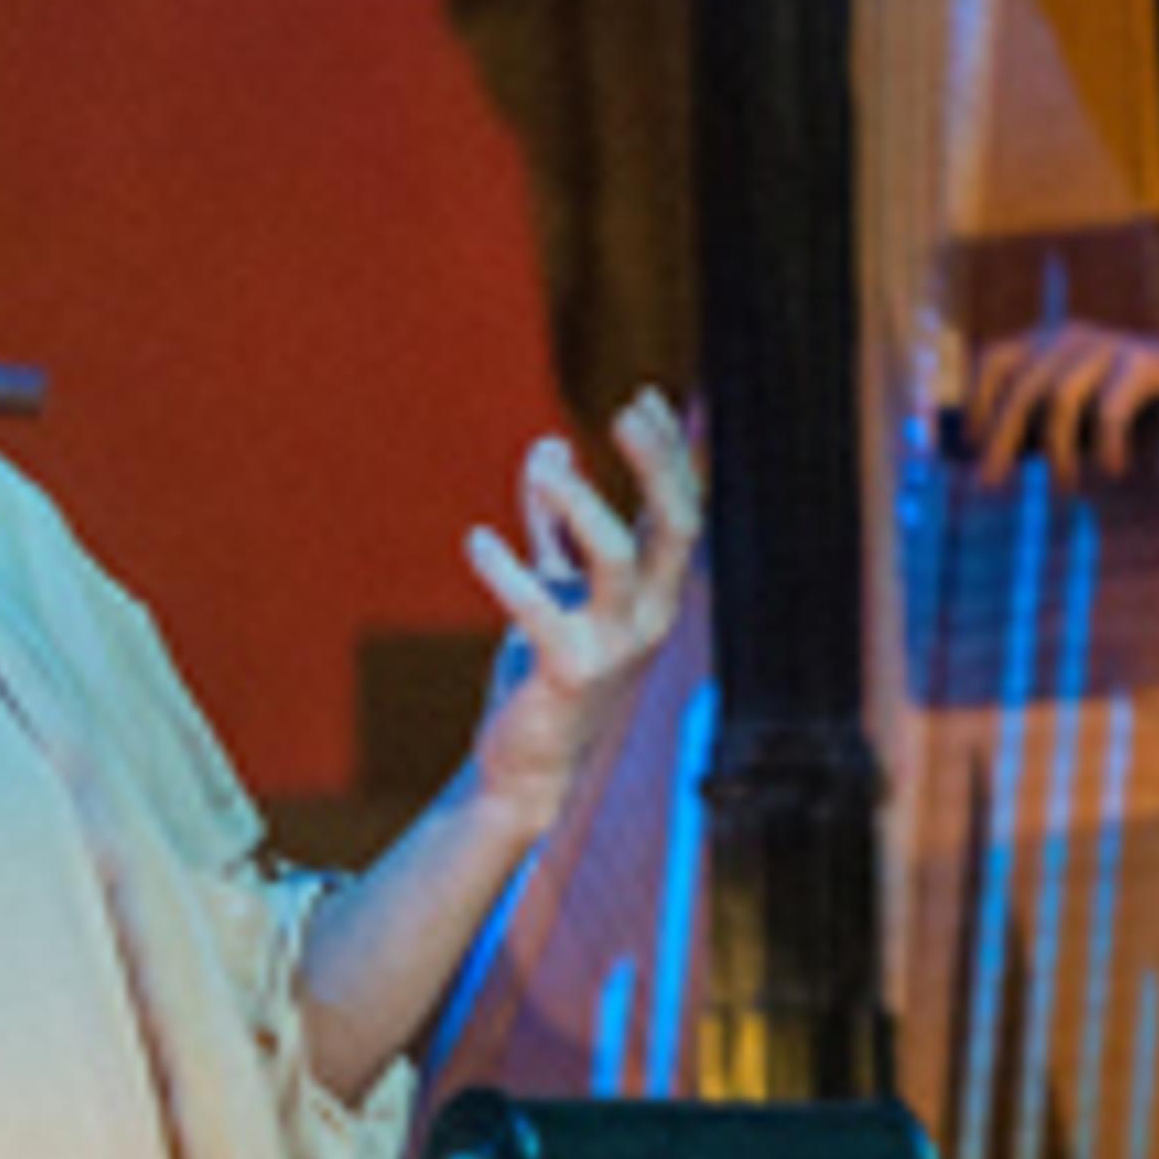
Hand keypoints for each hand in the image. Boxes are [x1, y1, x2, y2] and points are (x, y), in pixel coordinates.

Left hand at [460, 390, 702, 832]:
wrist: (530, 761)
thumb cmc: (551, 666)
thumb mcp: (558, 584)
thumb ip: (554, 522)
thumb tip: (549, 449)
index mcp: (655, 592)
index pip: (683, 509)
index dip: (669, 452)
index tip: (643, 397)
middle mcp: (650, 616)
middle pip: (676, 526)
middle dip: (658, 464)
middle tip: (624, 411)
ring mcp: (615, 647)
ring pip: (617, 558)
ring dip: (582, 503)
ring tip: (545, 465)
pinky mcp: (568, 673)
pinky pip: (540, 609)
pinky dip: (506, 570)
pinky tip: (476, 541)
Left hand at [968, 318, 1158, 493]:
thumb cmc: (1129, 401)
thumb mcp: (1077, 406)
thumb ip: (1039, 424)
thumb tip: (992, 464)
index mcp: (1048, 342)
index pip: (994, 359)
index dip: (978, 400)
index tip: (973, 443)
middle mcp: (1072, 337)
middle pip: (1022, 386)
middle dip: (1004, 438)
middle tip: (995, 483)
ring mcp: (1108, 345)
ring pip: (1062, 397)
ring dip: (1057, 449)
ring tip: (1064, 486)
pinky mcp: (1142, 361)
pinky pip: (1111, 408)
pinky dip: (1106, 444)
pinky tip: (1113, 469)